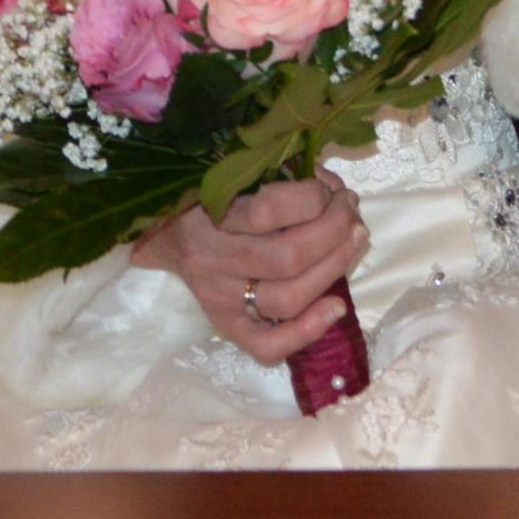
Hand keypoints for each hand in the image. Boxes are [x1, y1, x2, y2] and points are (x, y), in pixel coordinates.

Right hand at [129, 175, 363, 366]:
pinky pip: (267, 345)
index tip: (331, 189)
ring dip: (333, 269)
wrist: (163, 234)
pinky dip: (307, 332)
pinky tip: (337, 307)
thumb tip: (335, 189)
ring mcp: (219, 299)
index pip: (269, 210)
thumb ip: (283, 174)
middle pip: (288, 257)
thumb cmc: (210, 195)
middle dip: (334, 232)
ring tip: (355, 242)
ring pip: (287, 299)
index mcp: (210, 212)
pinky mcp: (226, 327)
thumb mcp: (238, 173)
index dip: (314, 198)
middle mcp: (212, 259)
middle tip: (352, 214)